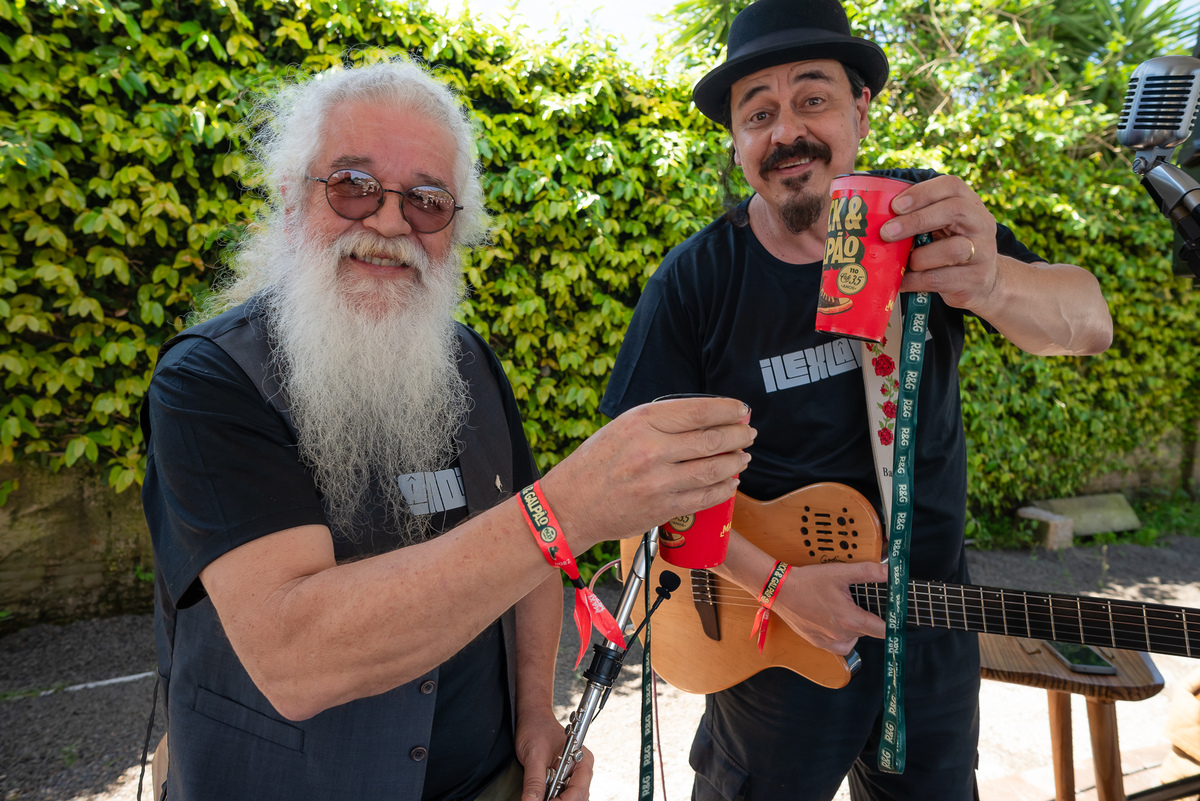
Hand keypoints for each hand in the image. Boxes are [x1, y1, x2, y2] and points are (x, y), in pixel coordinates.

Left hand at [516, 712, 592, 800]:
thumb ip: (534, 781)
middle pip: (578, 797)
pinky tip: (542, 796)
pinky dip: (552, 798)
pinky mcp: (563, 779)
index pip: (578, 790)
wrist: (532, 718)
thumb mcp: (533, 755)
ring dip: (556, 800)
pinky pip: (562, 795)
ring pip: (571, 798)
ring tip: (540, 798)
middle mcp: (580, 769)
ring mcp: (572, 775)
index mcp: (582, 760)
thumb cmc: (537, 728)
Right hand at [541, 396, 755, 551]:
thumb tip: (704, 417)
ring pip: (714, 469)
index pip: (699, 411)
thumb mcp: (622, 427)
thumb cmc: (595, 463)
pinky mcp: (663, 509)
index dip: (728, 410)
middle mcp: (652, 450)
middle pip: (712, 439)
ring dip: (736, 462)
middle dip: (739, 435)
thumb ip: (660, 422)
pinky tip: (730, 481)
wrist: (570, 505)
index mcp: (642, 422)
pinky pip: (705, 497)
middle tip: (749, 434)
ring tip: (743, 456)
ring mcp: (659, 482)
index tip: (742, 410)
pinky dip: (724, 488)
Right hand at [769, 562, 887, 654]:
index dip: (892, 624)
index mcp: (850, 619)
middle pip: (868, 632)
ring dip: (855, 628)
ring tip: (847, 610)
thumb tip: (890, 572)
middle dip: (869, 619)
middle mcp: (841, 635)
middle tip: (863, 603)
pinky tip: (838, 624)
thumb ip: (868, 572)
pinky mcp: (817, 642)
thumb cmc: (809, 581)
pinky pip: (839, 646)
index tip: (897, 619)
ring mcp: (829, 641)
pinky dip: (843, 638)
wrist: (780, 590)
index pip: (882, 630)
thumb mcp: (840, 572)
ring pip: (854, 638)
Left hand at [880, 174, 1000, 312]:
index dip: (922, 192)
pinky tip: (900, 281)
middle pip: (954, 211)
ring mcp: (983, 252)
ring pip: (952, 249)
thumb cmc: (950, 248)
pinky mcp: (975, 279)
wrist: (983, 283)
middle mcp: (981, 223)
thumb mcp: (941, 227)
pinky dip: (915, 280)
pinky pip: (940, 278)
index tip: (895, 205)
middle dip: (916, 220)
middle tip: (886, 232)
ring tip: (902, 263)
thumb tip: (875, 219)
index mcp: (970, 204)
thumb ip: (920, 218)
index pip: (951, 185)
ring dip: (919, 257)